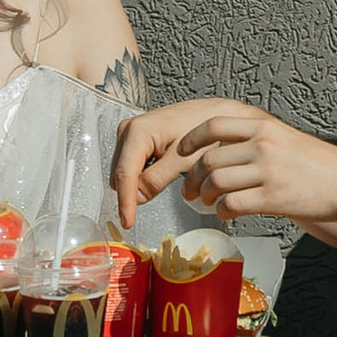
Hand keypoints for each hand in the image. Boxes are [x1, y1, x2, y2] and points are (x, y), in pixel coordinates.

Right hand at [112, 99, 257, 226]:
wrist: (217, 114)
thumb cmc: (205, 129)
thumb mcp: (183, 160)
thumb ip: (156, 180)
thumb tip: (136, 198)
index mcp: (138, 131)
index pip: (124, 174)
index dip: (125, 202)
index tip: (127, 221)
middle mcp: (129, 130)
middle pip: (120, 174)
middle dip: (132, 192)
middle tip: (150, 203)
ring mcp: (132, 134)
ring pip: (124, 171)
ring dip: (137, 184)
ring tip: (160, 185)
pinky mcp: (138, 139)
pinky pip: (131, 165)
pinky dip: (142, 176)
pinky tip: (159, 176)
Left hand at [174, 107, 336, 233]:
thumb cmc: (318, 164)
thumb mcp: (286, 138)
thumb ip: (256, 138)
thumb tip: (221, 148)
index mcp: (264, 127)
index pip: (213, 125)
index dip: (190, 140)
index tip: (181, 152)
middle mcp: (263, 145)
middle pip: (208, 159)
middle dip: (192, 177)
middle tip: (189, 189)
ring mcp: (268, 172)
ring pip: (217, 183)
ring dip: (205, 196)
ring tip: (207, 202)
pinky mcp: (273, 198)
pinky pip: (233, 204)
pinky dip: (222, 211)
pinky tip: (226, 213)